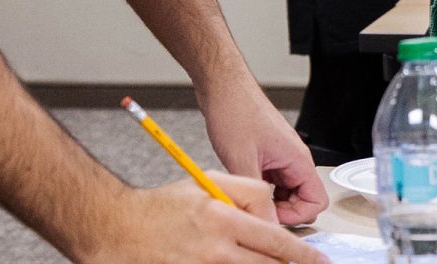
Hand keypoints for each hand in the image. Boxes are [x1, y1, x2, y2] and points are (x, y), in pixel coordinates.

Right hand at [84, 176, 327, 263]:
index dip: (304, 254)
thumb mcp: (206, 181)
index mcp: (223, 219)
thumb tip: (273, 219)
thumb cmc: (162, 206)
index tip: (317, 260)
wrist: (119, 229)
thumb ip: (247, 193)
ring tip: (270, 263)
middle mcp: (217, 250)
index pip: (277, 240)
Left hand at [199, 80, 327, 225]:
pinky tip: (241, 187)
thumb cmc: (235, 110)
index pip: (317, 202)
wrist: (222, 87)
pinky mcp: (266, 155)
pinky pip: (271, 183)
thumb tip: (263, 222)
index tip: (273, 218)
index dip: (296, 217)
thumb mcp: (241, 159)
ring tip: (246, 198)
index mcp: (297, 159)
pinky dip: (259, 190)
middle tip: (257, 211)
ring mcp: (280, 157)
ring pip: (284, 193)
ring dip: (268, 201)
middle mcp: (293, 159)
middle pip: (301, 200)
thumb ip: (255, 195)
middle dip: (281, 211)